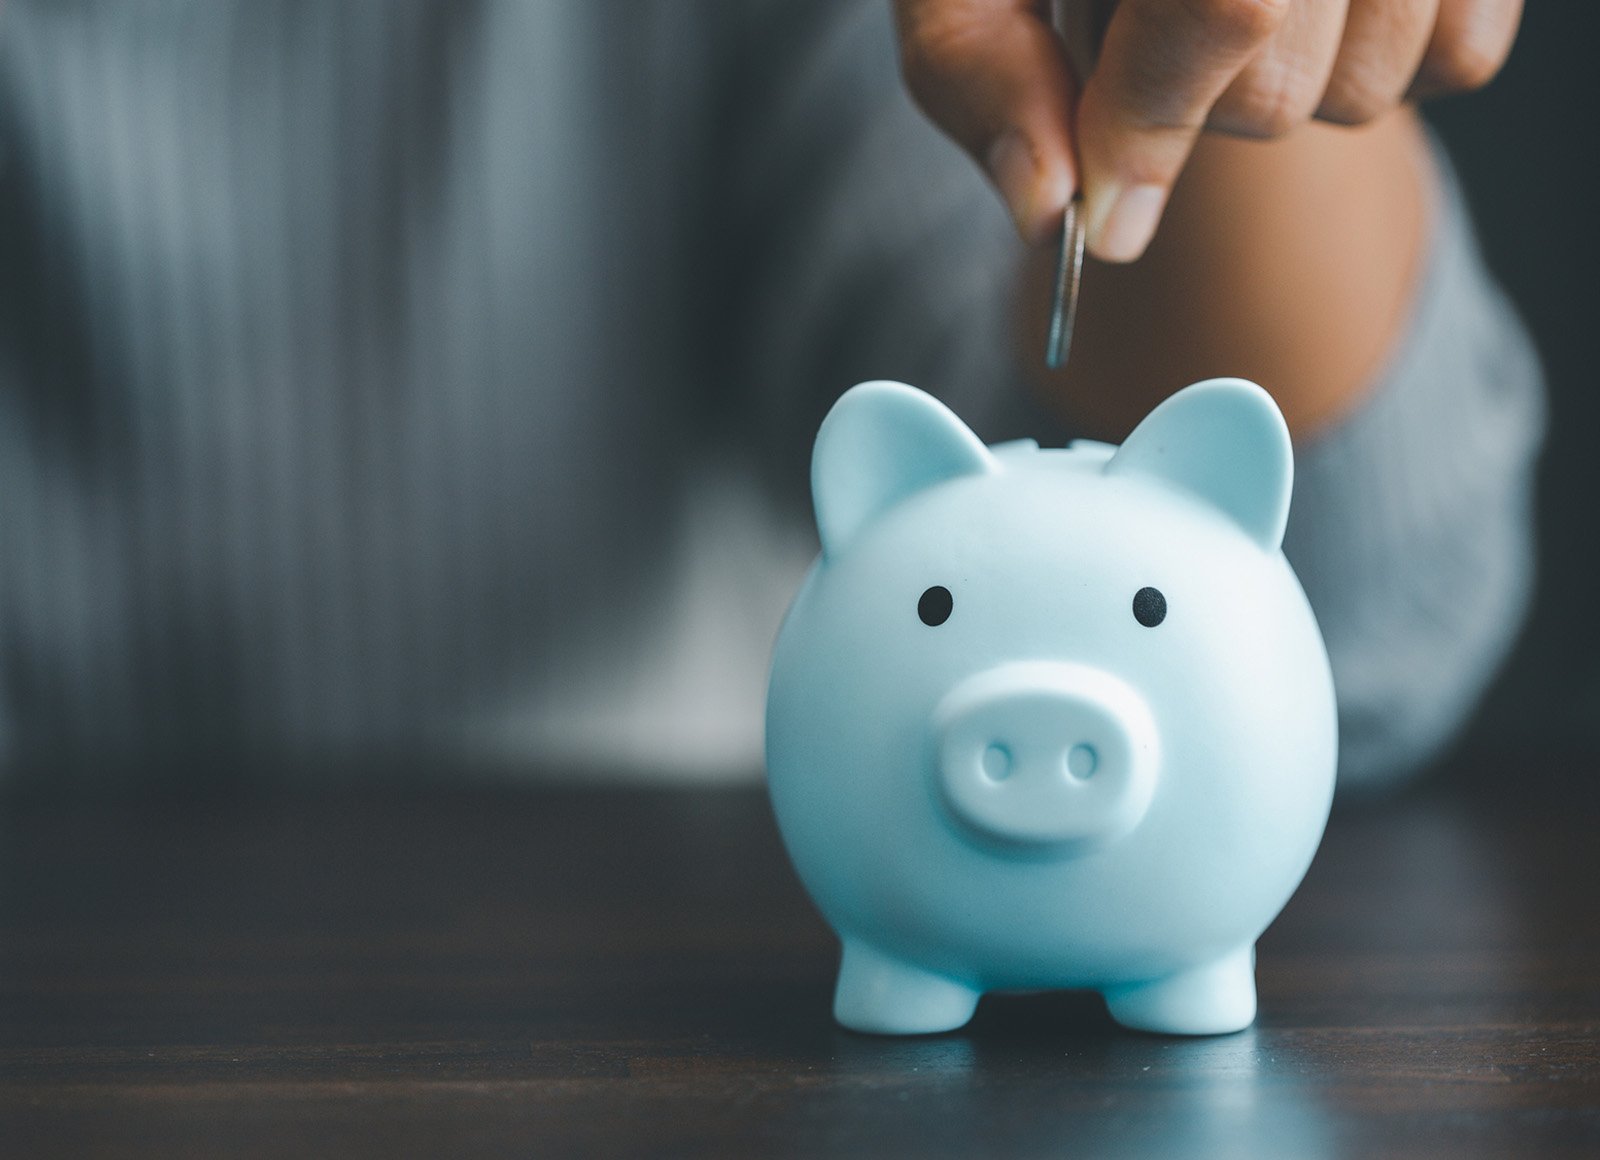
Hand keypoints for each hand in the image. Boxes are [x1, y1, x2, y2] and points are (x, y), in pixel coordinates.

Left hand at [892, 0, 1521, 260]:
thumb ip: (981, 69)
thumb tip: (1048, 209)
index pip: (1230, 6)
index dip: (1149, 121)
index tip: (1102, 201)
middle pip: (1280, 86)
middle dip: (1185, 93)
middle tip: (1141, 11)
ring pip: (1369, 88)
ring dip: (1276, 78)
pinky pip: (1459, 60)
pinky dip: (1374, 58)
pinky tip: (1305, 4)